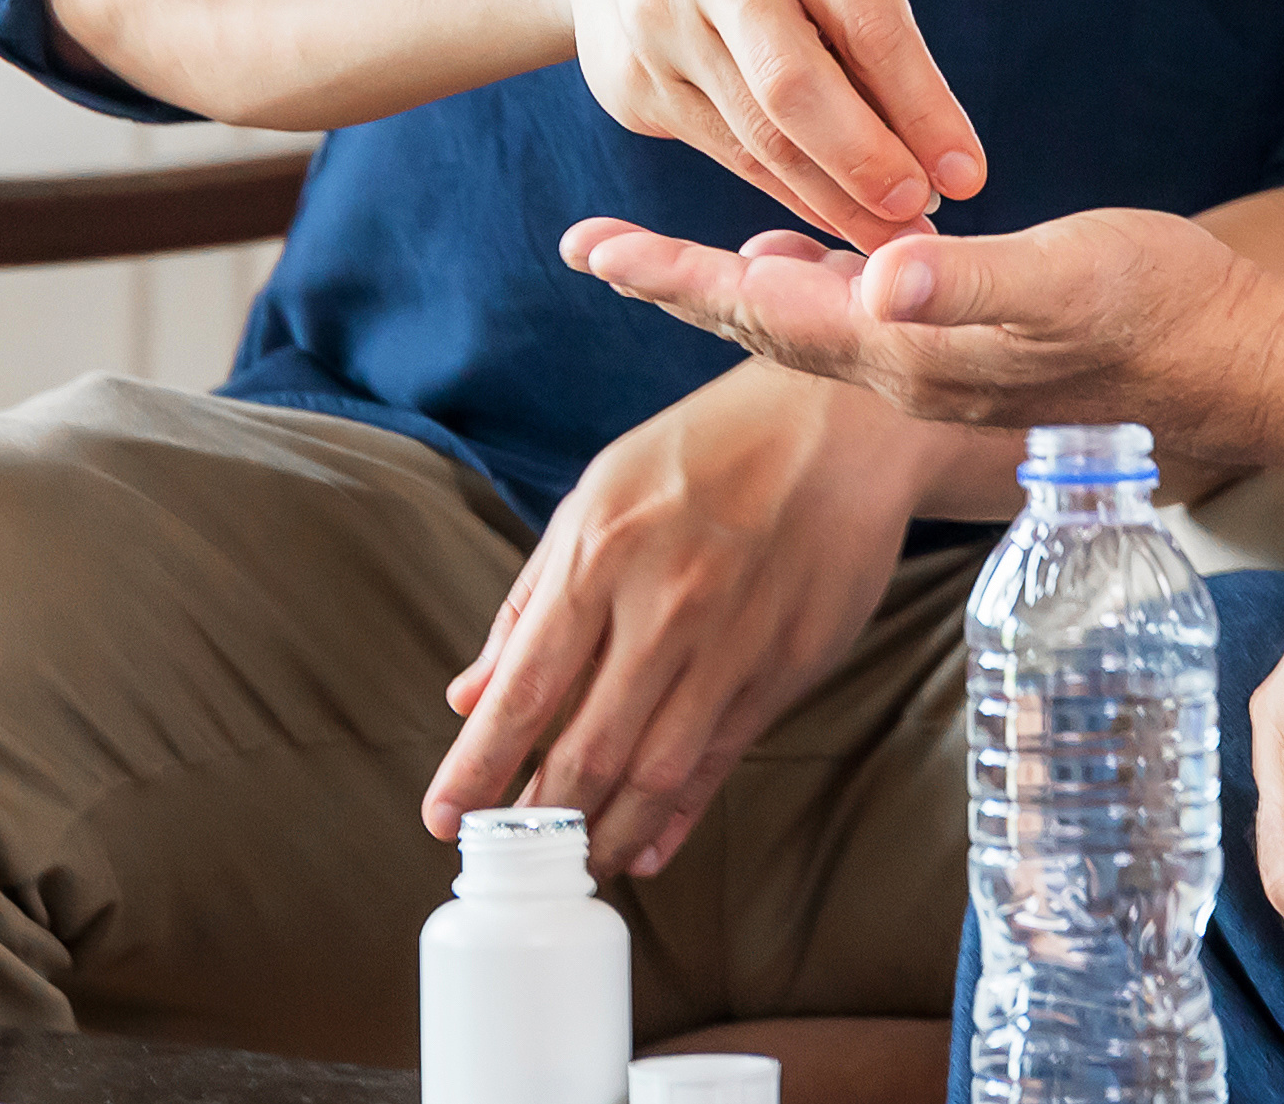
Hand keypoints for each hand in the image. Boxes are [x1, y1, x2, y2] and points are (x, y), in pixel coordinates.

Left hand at [421, 361, 937, 879]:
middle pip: (588, 748)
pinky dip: (679, 817)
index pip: (525, 687)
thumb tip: (470, 694)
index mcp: (601, 552)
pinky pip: (721, 761)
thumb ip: (531, 600)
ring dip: (606, 834)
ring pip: (656, 773)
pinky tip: (645, 847)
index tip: (441, 820)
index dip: (478, 765)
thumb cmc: (706, 451)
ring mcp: (733, 643)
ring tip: (572, 863)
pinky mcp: (787, 667)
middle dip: (538, 820)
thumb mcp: (598, 495)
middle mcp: (665, 605)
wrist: (841, 421)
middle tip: (508, 860)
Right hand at [557, 0, 989, 245]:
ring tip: (887, 234)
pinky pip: (723, 150)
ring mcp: (659, 17)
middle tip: (919, 218)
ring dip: (831, 198)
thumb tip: (940, 159)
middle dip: (867, 164)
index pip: (869, 25)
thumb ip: (877, 35)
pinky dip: (783, 190)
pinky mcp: (630, 78)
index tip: (968, 177)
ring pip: (758, 134)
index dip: (923, 111)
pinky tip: (826, 212)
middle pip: (797, 87)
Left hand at [561, 205, 1283, 477]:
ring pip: (808, 324)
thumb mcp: (1067, 280)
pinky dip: (813, 283)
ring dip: (734, 287)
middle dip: (674, 285)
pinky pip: (862, 318)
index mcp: (912, 352)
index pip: (762, 310)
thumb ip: (972, 284)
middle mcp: (910, 368)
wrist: (1242, 359)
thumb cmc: (1162, 308)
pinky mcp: (975, 346)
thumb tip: (877, 282)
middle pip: (763, 324)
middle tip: (593, 246)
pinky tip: (801, 254)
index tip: (592, 246)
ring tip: (670, 257)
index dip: (673, 276)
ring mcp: (942, 363)